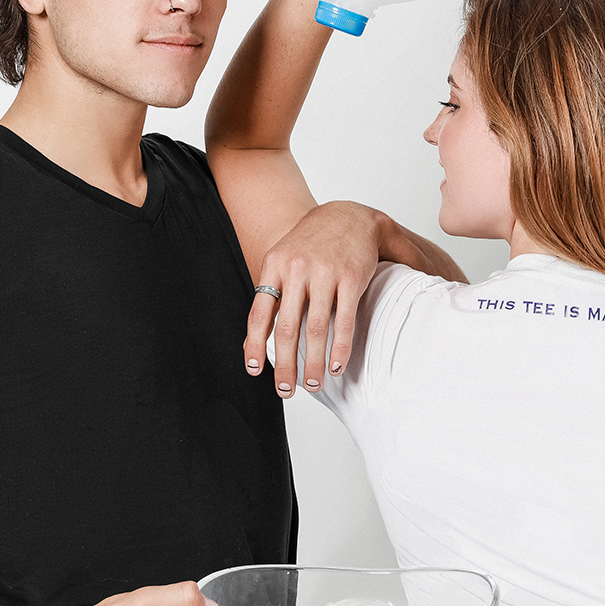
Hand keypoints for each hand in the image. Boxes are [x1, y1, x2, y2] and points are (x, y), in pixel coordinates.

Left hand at [244, 201, 383, 396]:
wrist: (348, 215)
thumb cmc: (311, 245)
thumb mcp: (282, 261)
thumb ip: (269, 297)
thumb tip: (252, 343)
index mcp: (274, 265)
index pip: (260, 313)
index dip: (255, 345)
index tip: (255, 371)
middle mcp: (297, 269)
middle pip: (287, 327)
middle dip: (285, 364)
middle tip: (286, 390)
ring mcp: (326, 272)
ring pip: (316, 327)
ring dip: (313, 361)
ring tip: (311, 384)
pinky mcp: (352, 277)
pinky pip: (345, 319)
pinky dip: (341, 347)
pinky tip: (337, 366)